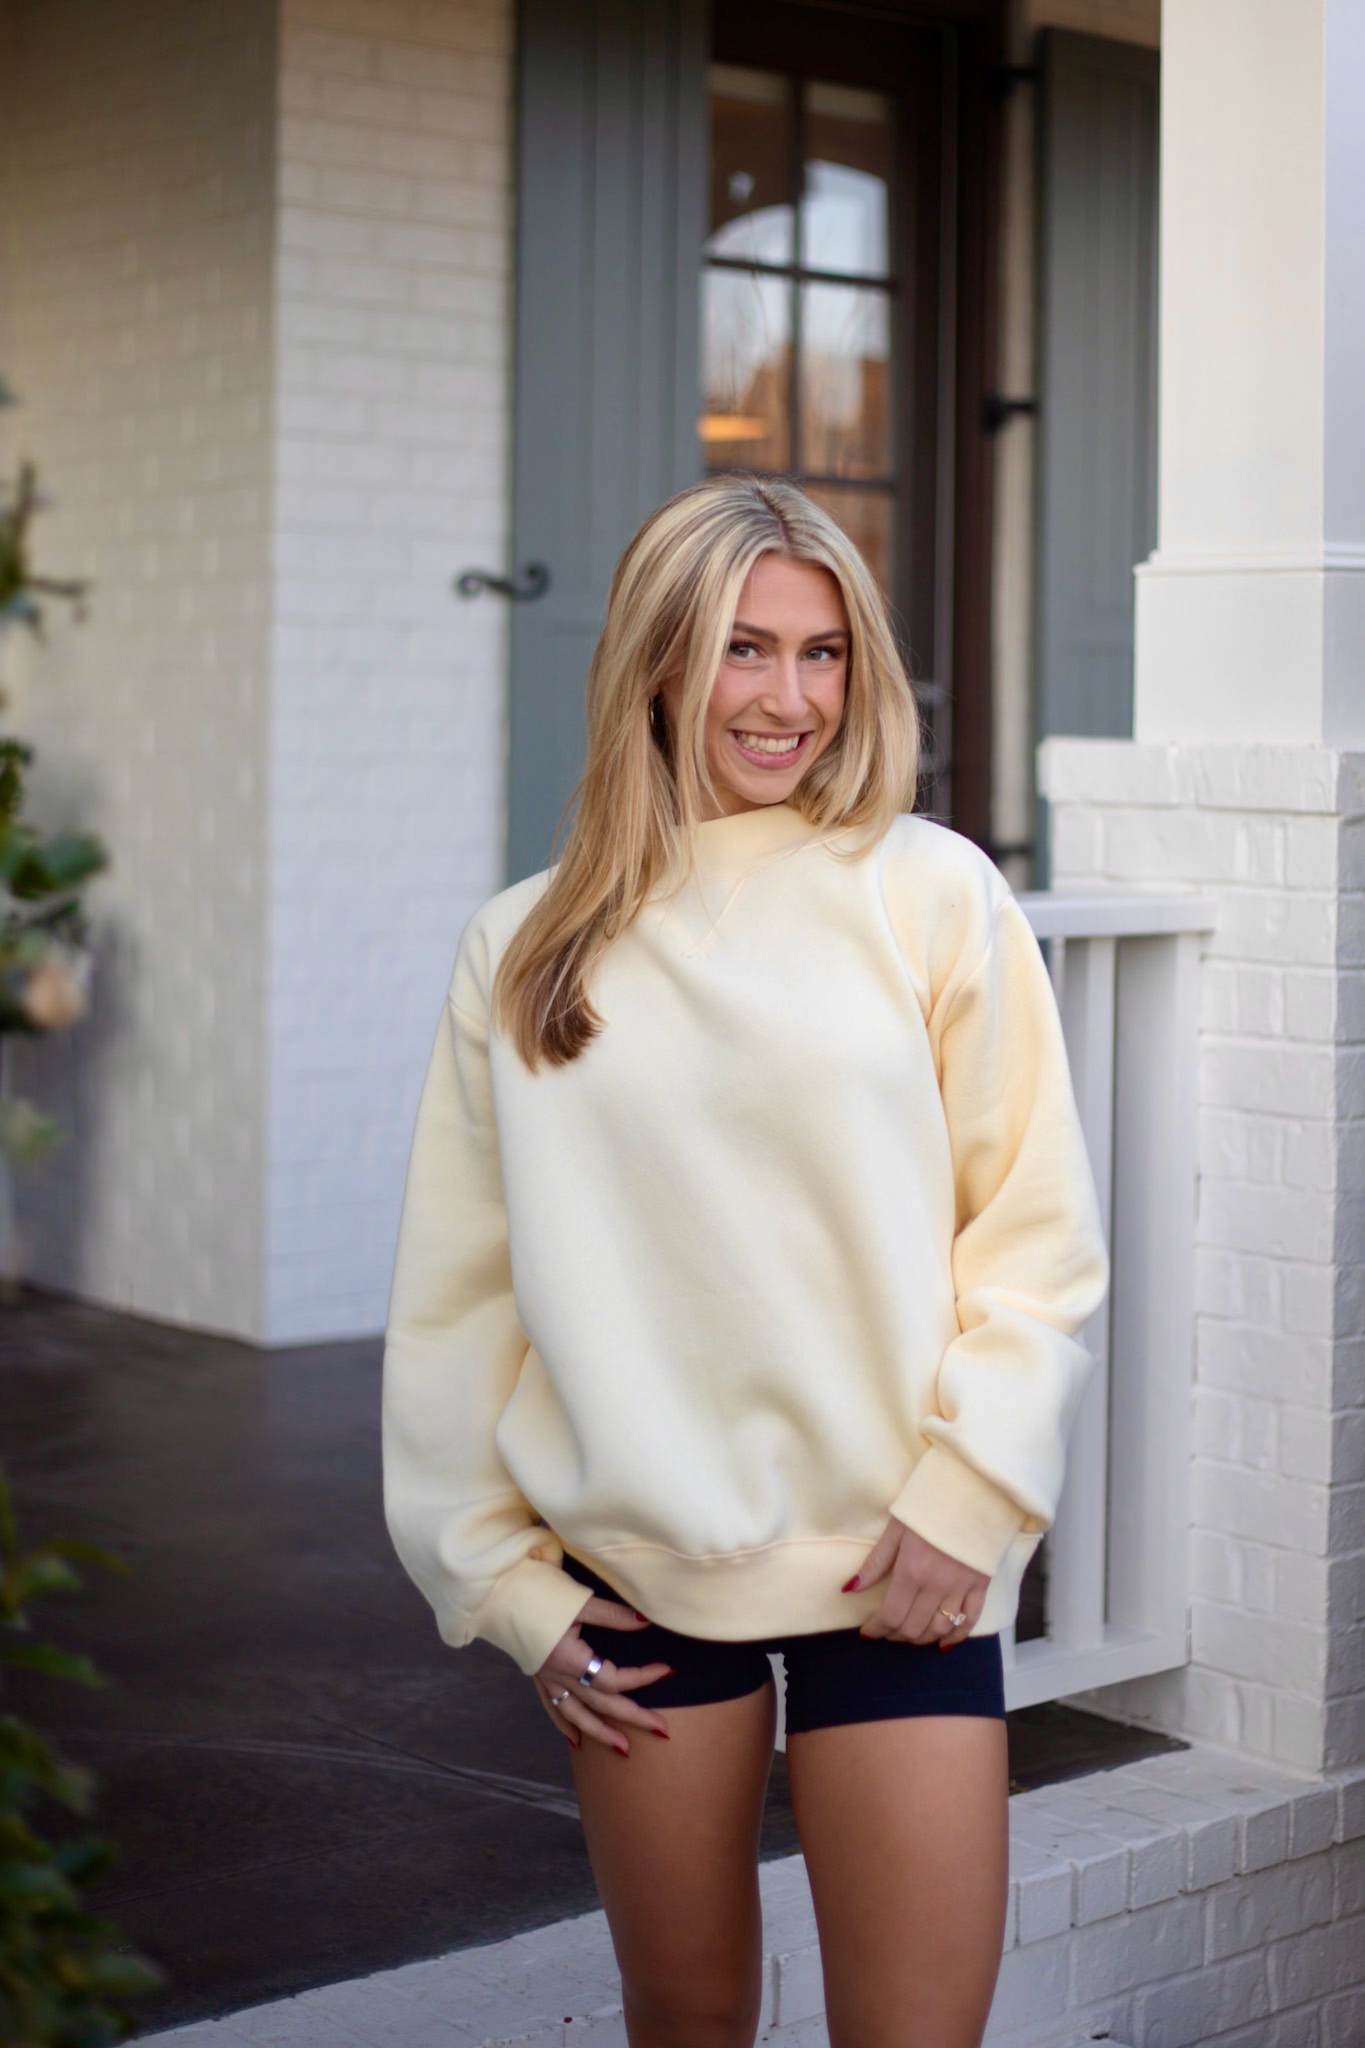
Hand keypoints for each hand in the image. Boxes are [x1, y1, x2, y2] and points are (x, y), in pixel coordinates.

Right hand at [534, 1595, 674, 1755]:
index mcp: (569, 1658)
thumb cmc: (537, 1592)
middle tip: (662, 1730)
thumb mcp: (578, 1601)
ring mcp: (545, 1679)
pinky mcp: (536, 1677)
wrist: (498, 1594)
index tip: (666, 1671)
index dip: (642, 1677)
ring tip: (624, 1750)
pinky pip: (553, 1708)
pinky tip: (576, 1740)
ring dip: (601, 1733)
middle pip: (600, 1704)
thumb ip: (612, 1615)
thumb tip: (644, 1622)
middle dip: (632, 1718)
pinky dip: (566, 1725)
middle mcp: (557, 1676)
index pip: (612, 1678)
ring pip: (576, 1715)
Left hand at [843, 1515, 989, 1647]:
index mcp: (911, 1571)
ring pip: (939, 1629)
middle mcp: (936, 1586)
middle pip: (913, 1627)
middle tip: (886, 1632)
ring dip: (921, 1639)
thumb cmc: (929, 1505)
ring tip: (909, 1635)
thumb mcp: (896, 1529)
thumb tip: (851, 1589)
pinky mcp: (981, 1585)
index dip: (876, 1629)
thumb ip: (875, 1563)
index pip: (890, 1615)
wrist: (973, 1490)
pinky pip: (970, 1620)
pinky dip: (957, 1636)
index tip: (868, 1632)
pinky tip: (944, 1642)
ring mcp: (961, 1588)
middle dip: (895, 1635)